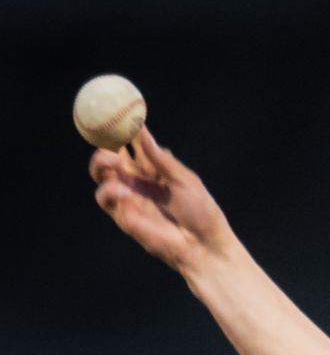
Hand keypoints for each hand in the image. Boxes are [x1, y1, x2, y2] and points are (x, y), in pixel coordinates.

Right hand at [90, 128, 231, 275]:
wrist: (204, 246)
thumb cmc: (201, 212)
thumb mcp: (184, 179)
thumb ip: (160, 158)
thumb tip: (142, 130)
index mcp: (152, 166)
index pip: (130, 140)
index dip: (121, 124)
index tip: (116, 108)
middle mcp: (137, 179)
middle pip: (109, 152)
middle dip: (104, 138)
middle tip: (108, 132)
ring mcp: (129, 197)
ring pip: (100, 172)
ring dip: (101, 161)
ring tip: (114, 160)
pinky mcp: (124, 217)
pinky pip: (104, 198)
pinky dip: (108, 189)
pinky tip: (121, 190)